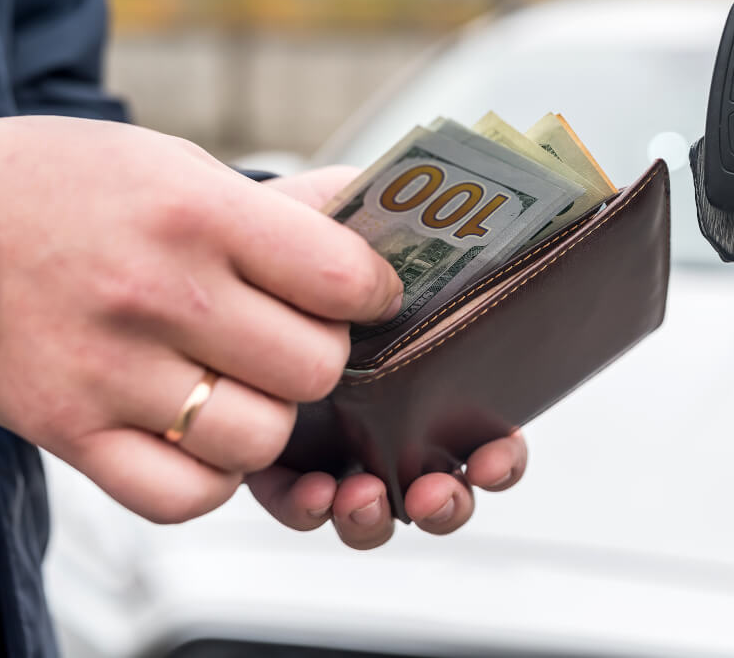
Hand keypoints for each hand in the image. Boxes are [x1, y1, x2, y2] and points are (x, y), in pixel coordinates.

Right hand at [0, 119, 401, 523]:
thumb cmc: (68, 188)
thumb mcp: (176, 164)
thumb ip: (279, 206)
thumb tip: (374, 215)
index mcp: (196, 214)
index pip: (340, 277)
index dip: (375, 291)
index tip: (368, 294)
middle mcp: (159, 295)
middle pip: (313, 367)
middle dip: (324, 355)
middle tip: (297, 337)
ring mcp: (112, 372)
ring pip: (260, 437)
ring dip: (271, 418)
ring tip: (245, 385)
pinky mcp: (71, 431)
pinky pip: (185, 495)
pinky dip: (211, 476)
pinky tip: (202, 434)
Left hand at [246, 166, 528, 548]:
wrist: (232, 248)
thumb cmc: (315, 237)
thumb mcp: (366, 217)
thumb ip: (408, 219)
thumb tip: (456, 216)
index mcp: (434, 375)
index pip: (488, 431)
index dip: (501, 456)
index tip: (493, 454)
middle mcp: (396, 421)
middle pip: (444, 486)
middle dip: (447, 504)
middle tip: (434, 493)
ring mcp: (341, 446)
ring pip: (378, 510)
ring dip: (378, 517)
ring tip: (362, 498)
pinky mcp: (282, 459)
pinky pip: (304, 504)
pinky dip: (312, 508)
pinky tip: (312, 492)